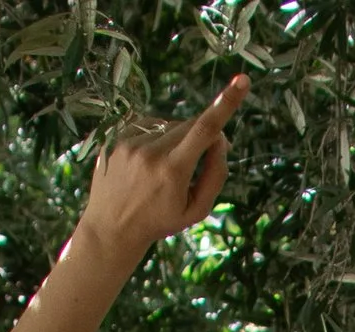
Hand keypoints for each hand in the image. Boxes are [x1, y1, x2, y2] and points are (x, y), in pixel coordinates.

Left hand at [77, 75, 247, 261]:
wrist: (112, 226)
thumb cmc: (160, 221)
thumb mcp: (196, 211)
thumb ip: (215, 175)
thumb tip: (221, 140)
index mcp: (173, 172)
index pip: (204, 130)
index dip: (225, 104)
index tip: (242, 81)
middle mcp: (151, 151)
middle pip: (189, 126)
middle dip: (199, 140)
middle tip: (194, 166)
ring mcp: (131, 141)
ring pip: (169, 125)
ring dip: (176, 141)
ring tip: (161, 172)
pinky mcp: (118, 136)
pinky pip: (148, 125)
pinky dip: (156, 139)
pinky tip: (147, 163)